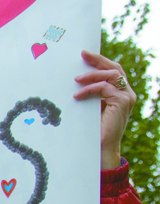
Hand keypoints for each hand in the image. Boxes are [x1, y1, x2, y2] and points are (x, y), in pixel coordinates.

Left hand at [73, 50, 136, 169]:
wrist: (101, 148)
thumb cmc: (93, 130)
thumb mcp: (91, 108)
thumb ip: (91, 95)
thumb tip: (75, 81)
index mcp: (121, 92)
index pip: (112, 71)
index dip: (100, 61)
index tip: (84, 54)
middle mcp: (127, 93)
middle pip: (114, 68)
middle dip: (98, 60)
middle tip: (82, 55)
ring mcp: (127, 96)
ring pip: (111, 75)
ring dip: (92, 75)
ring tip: (76, 79)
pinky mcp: (122, 102)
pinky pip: (105, 88)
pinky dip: (90, 89)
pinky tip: (78, 95)